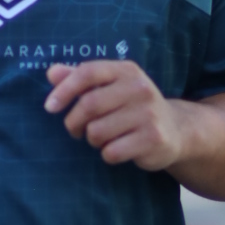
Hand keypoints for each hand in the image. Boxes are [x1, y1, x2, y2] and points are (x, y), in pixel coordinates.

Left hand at [44, 59, 182, 171]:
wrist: (174, 129)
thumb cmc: (131, 107)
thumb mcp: (109, 87)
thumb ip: (80, 79)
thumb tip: (51, 73)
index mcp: (126, 71)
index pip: (88, 72)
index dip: (65, 90)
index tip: (50, 107)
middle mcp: (140, 88)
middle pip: (88, 105)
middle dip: (74, 122)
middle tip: (76, 130)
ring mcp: (149, 114)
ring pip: (97, 132)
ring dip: (93, 140)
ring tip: (104, 138)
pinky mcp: (153, 138)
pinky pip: (112, 152)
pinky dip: (108, 154)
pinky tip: (119, 149)